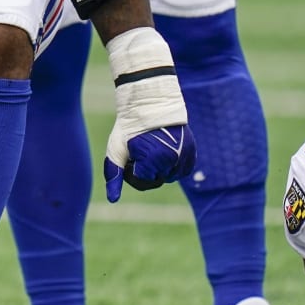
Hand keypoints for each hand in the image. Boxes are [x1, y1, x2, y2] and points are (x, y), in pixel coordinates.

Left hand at [101, 27, 194, 200]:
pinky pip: (182, 170)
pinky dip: (173, 165)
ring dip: (160, 168)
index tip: (130, 153)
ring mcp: (185, 155)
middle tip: (141, 147)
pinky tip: (164, 150)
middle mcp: (173, 159)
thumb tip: (112, 201)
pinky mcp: (192, 152)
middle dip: (146, 169)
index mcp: (153, 160)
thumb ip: (114, 175)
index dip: (132, 169)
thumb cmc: (128, 127)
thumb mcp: (116, 150)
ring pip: (170, 176)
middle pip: (157, 180)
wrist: (150, 103)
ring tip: (152, 146)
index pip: (142, 182)